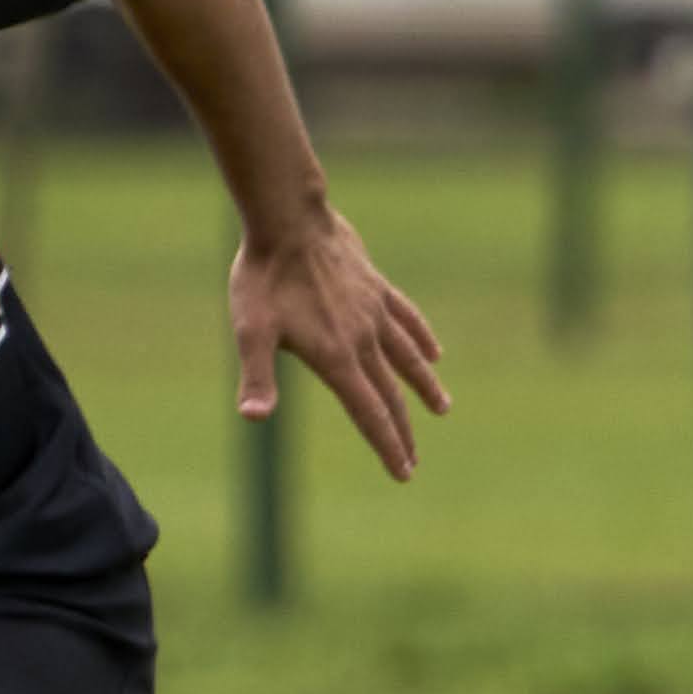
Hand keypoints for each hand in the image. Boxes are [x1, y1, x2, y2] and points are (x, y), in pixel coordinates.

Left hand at [231, 208, 449, 480]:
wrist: (288, 221)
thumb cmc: (264, 278)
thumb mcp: (250, 330)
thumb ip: (257, 376)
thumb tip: (253, 417)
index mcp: (335, 357)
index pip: (369, 412)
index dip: (387, 446)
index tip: (404, 473)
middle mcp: (363, 340)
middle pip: (391, 395)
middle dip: (403, 432)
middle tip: (414, 460)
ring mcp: (374, 311)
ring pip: (408, 358)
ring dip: (425, 387)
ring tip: (442, 409)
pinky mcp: (376, 287)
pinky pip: (406, 318)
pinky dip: (421, 337)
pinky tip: (434, 351)